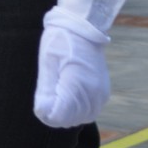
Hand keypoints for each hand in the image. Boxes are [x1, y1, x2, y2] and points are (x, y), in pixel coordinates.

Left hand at [33, 8, 110, 128]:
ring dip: (68, 113)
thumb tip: (43, 111)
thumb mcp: (47, 63)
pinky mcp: (103, 92)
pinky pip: (90, 111)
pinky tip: (71, 96)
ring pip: (80, 117)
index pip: (58, 116)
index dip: (46, 111)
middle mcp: (94, 93)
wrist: (84, 28)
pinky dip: (78, 109)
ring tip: (60, 95)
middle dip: (56, 113)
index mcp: (78, 85)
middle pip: (69, 120)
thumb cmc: (61, 42)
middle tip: (50, 94)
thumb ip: (46, 90)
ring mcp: (101, 93)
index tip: (44, 97)